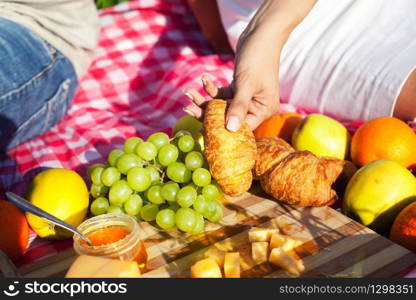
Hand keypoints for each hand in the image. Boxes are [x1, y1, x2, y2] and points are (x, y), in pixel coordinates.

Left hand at [183, 0, 315, 130]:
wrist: (261, 34)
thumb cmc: (258, 58)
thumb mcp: (246, 83)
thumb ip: (238, 107)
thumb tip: (230, 129)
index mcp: (263, 110)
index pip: (242, 128)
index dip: (222, 130)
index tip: (202, 129)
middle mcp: (255, 107)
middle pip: (228, 117)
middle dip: (207, 113)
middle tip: (188, 108)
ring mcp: (246, 98)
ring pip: (221, 105)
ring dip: (204, 99)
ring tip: (188, 91)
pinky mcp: (238, 89)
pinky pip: (221, 94)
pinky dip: (211, 88)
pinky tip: (204, 78)